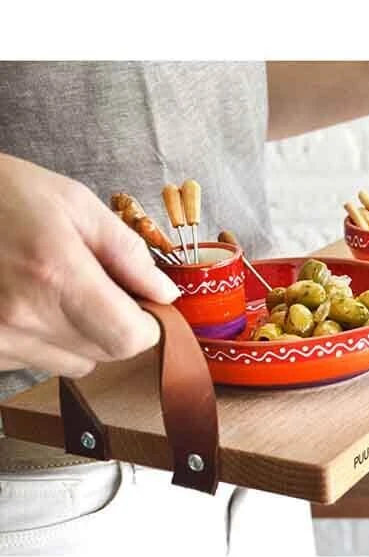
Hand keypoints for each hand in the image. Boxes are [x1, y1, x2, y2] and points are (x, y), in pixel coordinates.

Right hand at [0, 153, 179, 377]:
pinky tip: (31, 302)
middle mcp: (23, 317)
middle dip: (119, 326)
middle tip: (104, 289)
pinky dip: (48, 339)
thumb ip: (128, 253)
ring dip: (84, 335)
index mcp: (56, 275)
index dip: (148, 325)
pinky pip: (39, 361)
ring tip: (61, 291)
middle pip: (106, 354)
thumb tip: (165, 294)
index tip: (146, 305)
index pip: (128, 338)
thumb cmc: (3, 193)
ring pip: (76, 363)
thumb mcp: (76, 204)